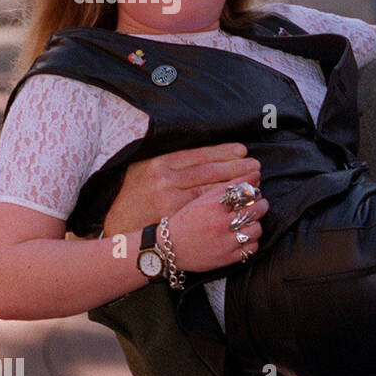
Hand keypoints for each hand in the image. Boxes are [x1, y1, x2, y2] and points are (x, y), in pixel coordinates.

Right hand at [103, 144, 260, 236]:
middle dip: (237, 169)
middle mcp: (166, 183)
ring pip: (212, 194)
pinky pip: (209, 216)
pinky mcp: (178, 224)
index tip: (243, 152)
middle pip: (210, 173)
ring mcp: (172, 205)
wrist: (118, 225)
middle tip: (257, 167)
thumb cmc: (135, 194)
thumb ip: (170, 159)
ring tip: (255, 186)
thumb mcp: (144, 168)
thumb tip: (204, 149)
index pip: (199, 156)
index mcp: (159, 165)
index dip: (224, 154)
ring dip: (237, 190)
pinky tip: (243, 209)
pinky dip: (227, 211)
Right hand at [165, 186, 269, 272]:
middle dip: (261, 205)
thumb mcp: (202, 199)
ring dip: (256, 223)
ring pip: (257, 229)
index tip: (254, 192)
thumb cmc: (186, 221)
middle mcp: (220, 224)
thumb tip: (254, 174)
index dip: (254, 192)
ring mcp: (225, 242)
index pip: (245, 194)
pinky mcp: (228, 258)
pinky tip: (244, 236)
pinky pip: (252, 247)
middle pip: (255, 210)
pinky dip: (252, 241)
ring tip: (249, 221)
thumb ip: (227, 188)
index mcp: (213, 206)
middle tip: (258, 204)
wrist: (169, 248)